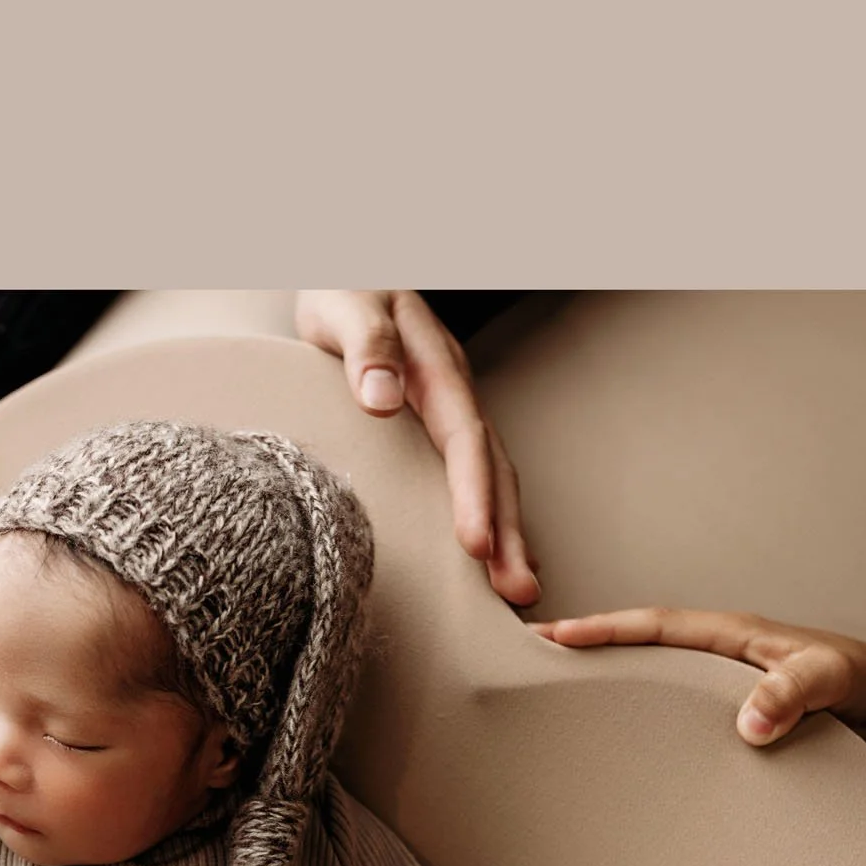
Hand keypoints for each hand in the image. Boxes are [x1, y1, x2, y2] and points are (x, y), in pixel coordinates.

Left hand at [294, 290, 539, 606]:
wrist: (353, 270)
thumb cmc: (345, 287)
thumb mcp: (347, 303)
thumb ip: (367, 343)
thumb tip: (382, 399)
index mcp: (436, 369)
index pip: (464, 439)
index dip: (473, 494)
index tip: (476, 546)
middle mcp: (455, 395)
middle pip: (493, 468)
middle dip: (508, 533)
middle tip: (520, 595)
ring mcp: (453, 412)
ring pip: (493, 477)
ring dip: (509, 535)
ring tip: (520, 594)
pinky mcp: (440, 427)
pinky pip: (476, 476)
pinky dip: (493, 518)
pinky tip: (495, 559)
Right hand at [529, 608, 865, 747]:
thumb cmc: (859, 683)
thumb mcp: (833, 680)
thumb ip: (794, 694)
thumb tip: (747, 728)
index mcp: (730, 636)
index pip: (653, 626)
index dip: (603, 630)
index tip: (554, 637)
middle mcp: (715, 657)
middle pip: (636, 648)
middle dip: (584, 651)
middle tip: (528, 662)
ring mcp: (716, 685)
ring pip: (647, 679)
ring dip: (605, 686)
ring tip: (556, 703)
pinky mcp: (722, 714)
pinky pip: (666, 709)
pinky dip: (634, 716)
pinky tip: (614, 743)